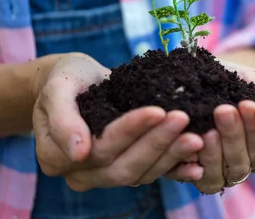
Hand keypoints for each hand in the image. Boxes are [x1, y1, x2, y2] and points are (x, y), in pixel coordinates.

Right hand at [32, 53, 203, 190]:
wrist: (79, 81)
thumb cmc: (67, 79)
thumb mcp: (58, 88)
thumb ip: (62, 118)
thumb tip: (78, 153)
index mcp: (56, 156)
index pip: (100, 147)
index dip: (130, 130)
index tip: (157, 110)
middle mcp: (81, 174)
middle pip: (124, 166)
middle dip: (157, 142)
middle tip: (184, 119)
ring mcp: (106, 175)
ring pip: (142, 173)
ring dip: (172, 155)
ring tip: (197, 136)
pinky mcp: (129, 169)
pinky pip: (153, 175)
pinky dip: (177, 170)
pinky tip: (198, 163)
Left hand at [167, 60, 254, 193]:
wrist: (208, 75)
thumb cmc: (240, 83)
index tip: (246, 105)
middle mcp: (240, 166)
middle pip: (241, 164)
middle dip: (233, 136)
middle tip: (223, 110)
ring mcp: (215, 173)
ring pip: (217, 176)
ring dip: (214, 153)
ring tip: (208, 130)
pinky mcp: (188, 173)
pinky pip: (190, 177)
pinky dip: (189, 165)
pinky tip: (189, 142)